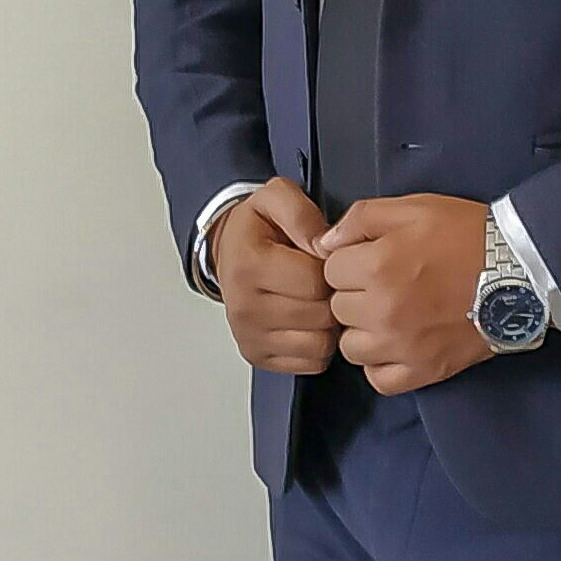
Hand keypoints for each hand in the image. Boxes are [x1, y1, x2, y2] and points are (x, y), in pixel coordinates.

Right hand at [212, 178, 337, 374]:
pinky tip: (309, 322)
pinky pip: (312, 362)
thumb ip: (302, 212)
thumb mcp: (275, 198)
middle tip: (322, 281)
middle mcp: (245, 307)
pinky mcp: (258, 356)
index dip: (332, 270)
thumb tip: (323, 244)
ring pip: (320, 344)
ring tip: (316, 301)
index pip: (316, 282)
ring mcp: (251, 336)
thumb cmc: (257, 230)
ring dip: (328, 324)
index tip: (322, 260)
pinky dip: (318, 344)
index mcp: (249, 267)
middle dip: (332, 297)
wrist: (228, 253)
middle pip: (321, 316)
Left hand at [316, 194, 492, 394]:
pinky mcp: (423, 370)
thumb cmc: (466, 234)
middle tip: (387, 283)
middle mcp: (383, 311)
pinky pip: (378, 379)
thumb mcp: (413, 208)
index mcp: (377, 267)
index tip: (373, 258)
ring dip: (364, 330)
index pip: (330, 270)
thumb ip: (360, 219)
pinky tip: (395, 344)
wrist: (519, 269)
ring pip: (351, 346)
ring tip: (391, 314)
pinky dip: (381, 364)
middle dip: (356, 293)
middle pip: (338, 307)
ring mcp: (402, 346)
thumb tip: (325, 242)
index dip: (350, 260)